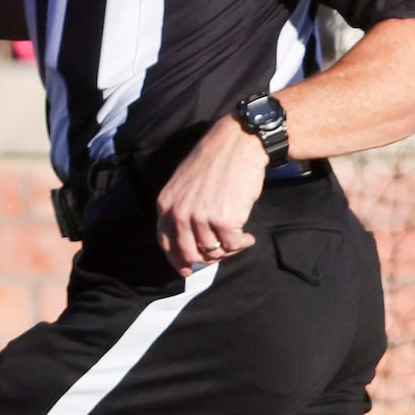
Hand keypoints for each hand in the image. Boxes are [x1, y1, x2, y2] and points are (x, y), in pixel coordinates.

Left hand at [156, 117, 268, 271]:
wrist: (236, 144)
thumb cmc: (215, 161)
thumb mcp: (185, 183)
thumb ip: (182, 208)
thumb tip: (192, 238)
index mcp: (166, 204)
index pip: (166, 242)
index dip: (177, 259)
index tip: (188, 269)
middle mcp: (180, 214)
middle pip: (190, 252)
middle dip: (207, 258)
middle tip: (222, 253)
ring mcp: (201, 218)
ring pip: (214, 251)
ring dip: (229, 249)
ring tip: (239, 239)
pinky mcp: (225, 220)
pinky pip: (233, 245)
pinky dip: (242, 244)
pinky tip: (248, 236)